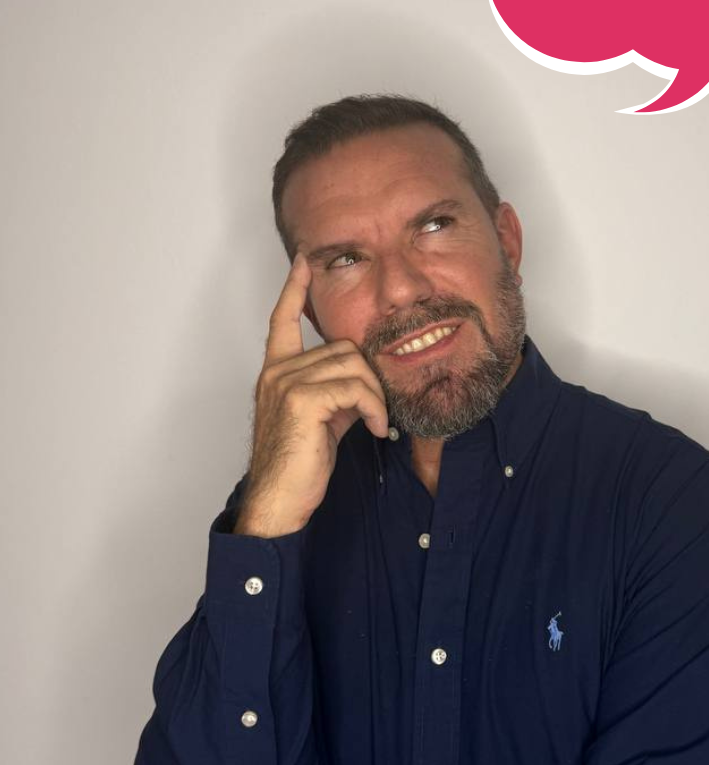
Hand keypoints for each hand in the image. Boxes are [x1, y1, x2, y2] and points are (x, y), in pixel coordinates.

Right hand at [237, 252, 388, 536]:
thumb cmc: (301, 464)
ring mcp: (285, 382)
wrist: (281, 501)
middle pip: (343, 347)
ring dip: (376, 395)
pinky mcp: (301, 399)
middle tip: (375, 411)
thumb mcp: (323, 418)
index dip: (294, 290)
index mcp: (277, 372)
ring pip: (353, 363)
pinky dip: (374, 407)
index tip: (302, 262)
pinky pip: (355, 387)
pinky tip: (376, 429)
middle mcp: (277, 372)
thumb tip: (365, 379)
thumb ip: (336, 390)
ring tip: (376, 422)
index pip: (283, 321)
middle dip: (370, 377)